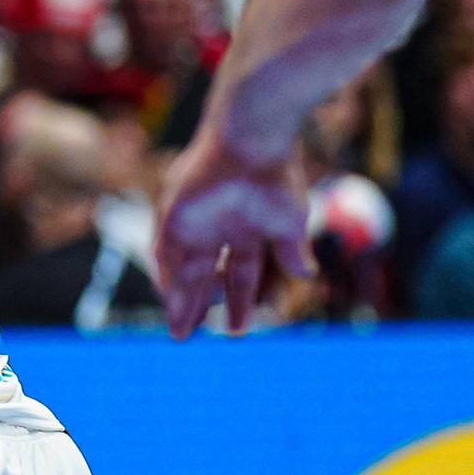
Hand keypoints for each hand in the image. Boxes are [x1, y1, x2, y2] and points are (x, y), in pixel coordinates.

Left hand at [154, 122, 313, 338]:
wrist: (253, 137)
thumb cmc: (276, 174)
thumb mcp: (289, 222)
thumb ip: (291, 252)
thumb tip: (308, 278)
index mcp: (249, 231)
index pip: (244, 276)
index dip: (243, 303)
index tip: (240, 329)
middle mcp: (220, 229)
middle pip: (208, 278)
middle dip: (202, 308)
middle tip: (191, 337)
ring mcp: (196, 220)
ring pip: (185, 269)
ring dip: (181, 300)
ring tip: (181, 331)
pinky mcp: (175, 211)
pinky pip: (165, 250)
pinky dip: (166, 274)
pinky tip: (168, 298)